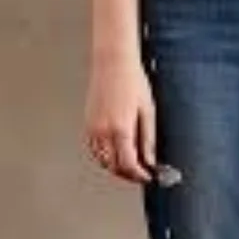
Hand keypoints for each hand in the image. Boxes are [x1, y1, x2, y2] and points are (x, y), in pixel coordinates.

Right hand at [84, 54, 155, 183]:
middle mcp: (103, 131)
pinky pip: (95, 150)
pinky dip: (105, 157)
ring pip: (103, 160)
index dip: (140, 175)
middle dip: (129, 174)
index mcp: (120, 129)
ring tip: (131, 166)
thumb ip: (148, 140)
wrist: (112, 62)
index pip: (128, 164)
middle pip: (114, 166)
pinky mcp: (88, 123)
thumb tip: (150, 161)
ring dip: (117, 168)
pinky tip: (117, 154)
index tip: (149, 176)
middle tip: (142, 174)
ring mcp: (93, 127)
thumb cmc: (132, 81)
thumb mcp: (148, 112)